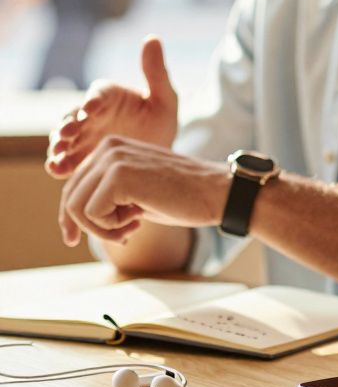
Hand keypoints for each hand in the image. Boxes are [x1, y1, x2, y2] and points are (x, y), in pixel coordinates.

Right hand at [47, 37, 177, 178]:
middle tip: (67, 133)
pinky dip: (58, 164)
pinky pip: (65, 160)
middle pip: (72, 115)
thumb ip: (156, 72)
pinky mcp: (80, 157)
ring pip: (64, 138)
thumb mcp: (165, 98)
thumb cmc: (161, 121)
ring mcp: (83, 136)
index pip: (97, 93)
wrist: (159, 155)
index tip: (91, 109)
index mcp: (109, 95)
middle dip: (67, 124)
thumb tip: (153, 38)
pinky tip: (57, 169)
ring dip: (58, 144)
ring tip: (58, 154)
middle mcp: (90, 115)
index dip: (92, 99)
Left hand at [57, 136, 227, 246]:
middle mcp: (108, 147)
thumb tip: (71, 218)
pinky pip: (91, 213)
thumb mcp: (137, 193)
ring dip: (100, 230)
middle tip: (121, 237)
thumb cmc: (183, 197)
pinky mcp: (119, 175)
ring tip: (130, 230)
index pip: (73, 186)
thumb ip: (107, 196)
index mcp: (112, 147)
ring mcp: (113, 159)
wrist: (218, 193)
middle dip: (87, 226)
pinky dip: (110, 228)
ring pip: (76, 207)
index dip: (72, 218)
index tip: (75, 239)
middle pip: (70, 197)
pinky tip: (138, 222)